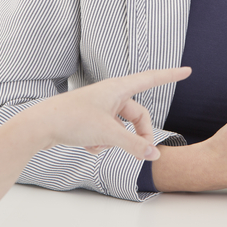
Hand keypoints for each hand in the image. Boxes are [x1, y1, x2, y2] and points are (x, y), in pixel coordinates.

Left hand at [30, 67, 190, 161]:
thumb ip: (134, 145)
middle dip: (139, 135)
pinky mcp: (90, 119)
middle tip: (141, 154)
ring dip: (116, 141)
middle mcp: (110, 95)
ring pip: (122, 127)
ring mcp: (100, 107)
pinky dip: (102, 142)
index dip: (170, 76)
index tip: (187, 71)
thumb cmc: (72, 120)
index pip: (151, 79)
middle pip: (138, 115)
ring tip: (98, 146)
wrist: (39, 125)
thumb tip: (154, 155)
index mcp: (118, 88)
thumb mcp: (108, 134)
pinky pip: (108, 133)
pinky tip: (88, 147)